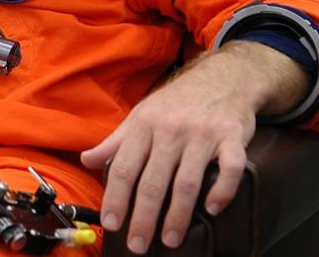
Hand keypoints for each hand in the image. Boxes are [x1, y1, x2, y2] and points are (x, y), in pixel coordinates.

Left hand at [80, 42, 306, 253]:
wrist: (222, 77)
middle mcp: (171, 129)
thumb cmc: (177, 102)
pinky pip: (229, 168)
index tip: (112, 223)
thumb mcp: (141, 115)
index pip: (123, 167)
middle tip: (139, 245)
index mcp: (144, 124)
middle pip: (153, 181)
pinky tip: (213, 209)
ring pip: (187, 182)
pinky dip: (222, 191)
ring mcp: (203, 133)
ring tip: (170, 239)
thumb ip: (115, 141)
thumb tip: (86, 160)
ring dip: (178, 216)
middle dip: (143, 218)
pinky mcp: (232, 137)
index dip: (115, 198)